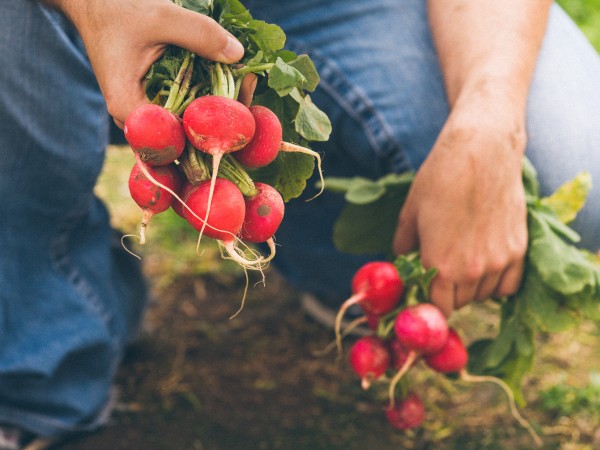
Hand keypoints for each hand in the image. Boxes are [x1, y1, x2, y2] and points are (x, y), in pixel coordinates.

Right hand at [42, 0, 244, 125]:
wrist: (94, 6)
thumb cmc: (117, 10)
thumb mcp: (160, 16)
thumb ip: (199, 34)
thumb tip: (239, 55)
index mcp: (130, 109)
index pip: (179, 138)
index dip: (212, 130)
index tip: (240, 110)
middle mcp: (139, 120)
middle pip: (189, 136)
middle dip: (224, 116)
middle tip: (251, 84)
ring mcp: (149, 114)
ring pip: (192, 124)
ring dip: (221, 106)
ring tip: (248, 78)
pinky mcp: (158, 103)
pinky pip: (188, 108)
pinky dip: (210, 96)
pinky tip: (233, 78)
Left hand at [393, 92, 527, 315]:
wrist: (482, 150)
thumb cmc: (440, 178)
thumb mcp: (410, 213)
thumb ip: (404, 247)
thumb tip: (403, 264)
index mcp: (441, 266)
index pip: (436, 308)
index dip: (427, 303)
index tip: (424, 294)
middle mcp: (472, 271)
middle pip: (458, 303)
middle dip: (445, 293)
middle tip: (439, 273)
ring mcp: (500, 262)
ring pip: (481, 295)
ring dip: (469, 288)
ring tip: (460, 262)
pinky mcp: (519, 250)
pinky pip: (507, 285)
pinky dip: (495, 282)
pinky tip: (484, 266)